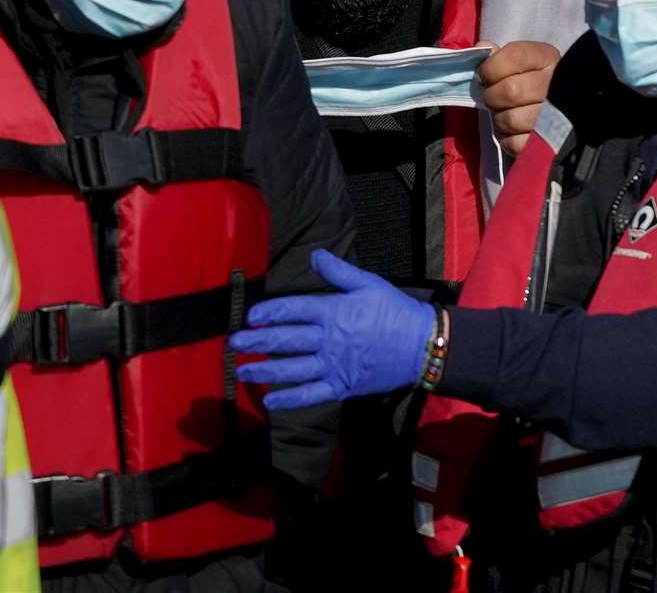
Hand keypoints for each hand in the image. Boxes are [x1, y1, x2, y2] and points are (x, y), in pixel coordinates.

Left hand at [230, 250, 434, 409]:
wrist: (422, 346)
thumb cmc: (395, 311)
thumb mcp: (368, 284)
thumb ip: (338, 271)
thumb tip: (314, 255)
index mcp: (333, 311)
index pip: (292, 310)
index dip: (269, 312)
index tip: (251, 316)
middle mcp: (328, 339)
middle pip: (285, 340)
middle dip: (256, 341)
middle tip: (233, 343)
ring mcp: (333, 366)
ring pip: (291, 369)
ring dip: (264, 371)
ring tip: (241, 370)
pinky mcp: (342, 386)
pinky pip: (311, 395)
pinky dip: (289, 399)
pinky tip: (270, 401)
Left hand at [476, 40, 557, 156]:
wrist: (562, 110)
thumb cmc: (531, 82)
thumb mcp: (519, 63)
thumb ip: (498, 56)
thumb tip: (482, 48)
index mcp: (548, 58)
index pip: (514, 56)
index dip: (490, 68)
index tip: (486, 76)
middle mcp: (556, 84)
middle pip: (510, 91)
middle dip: (492, 97)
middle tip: (495, 99)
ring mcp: (557, 116)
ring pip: (511, 120)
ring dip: (500, 119)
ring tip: (507, 114)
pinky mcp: (549, 143)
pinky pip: (515, 143)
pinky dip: (508, 139)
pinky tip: (515, 131)